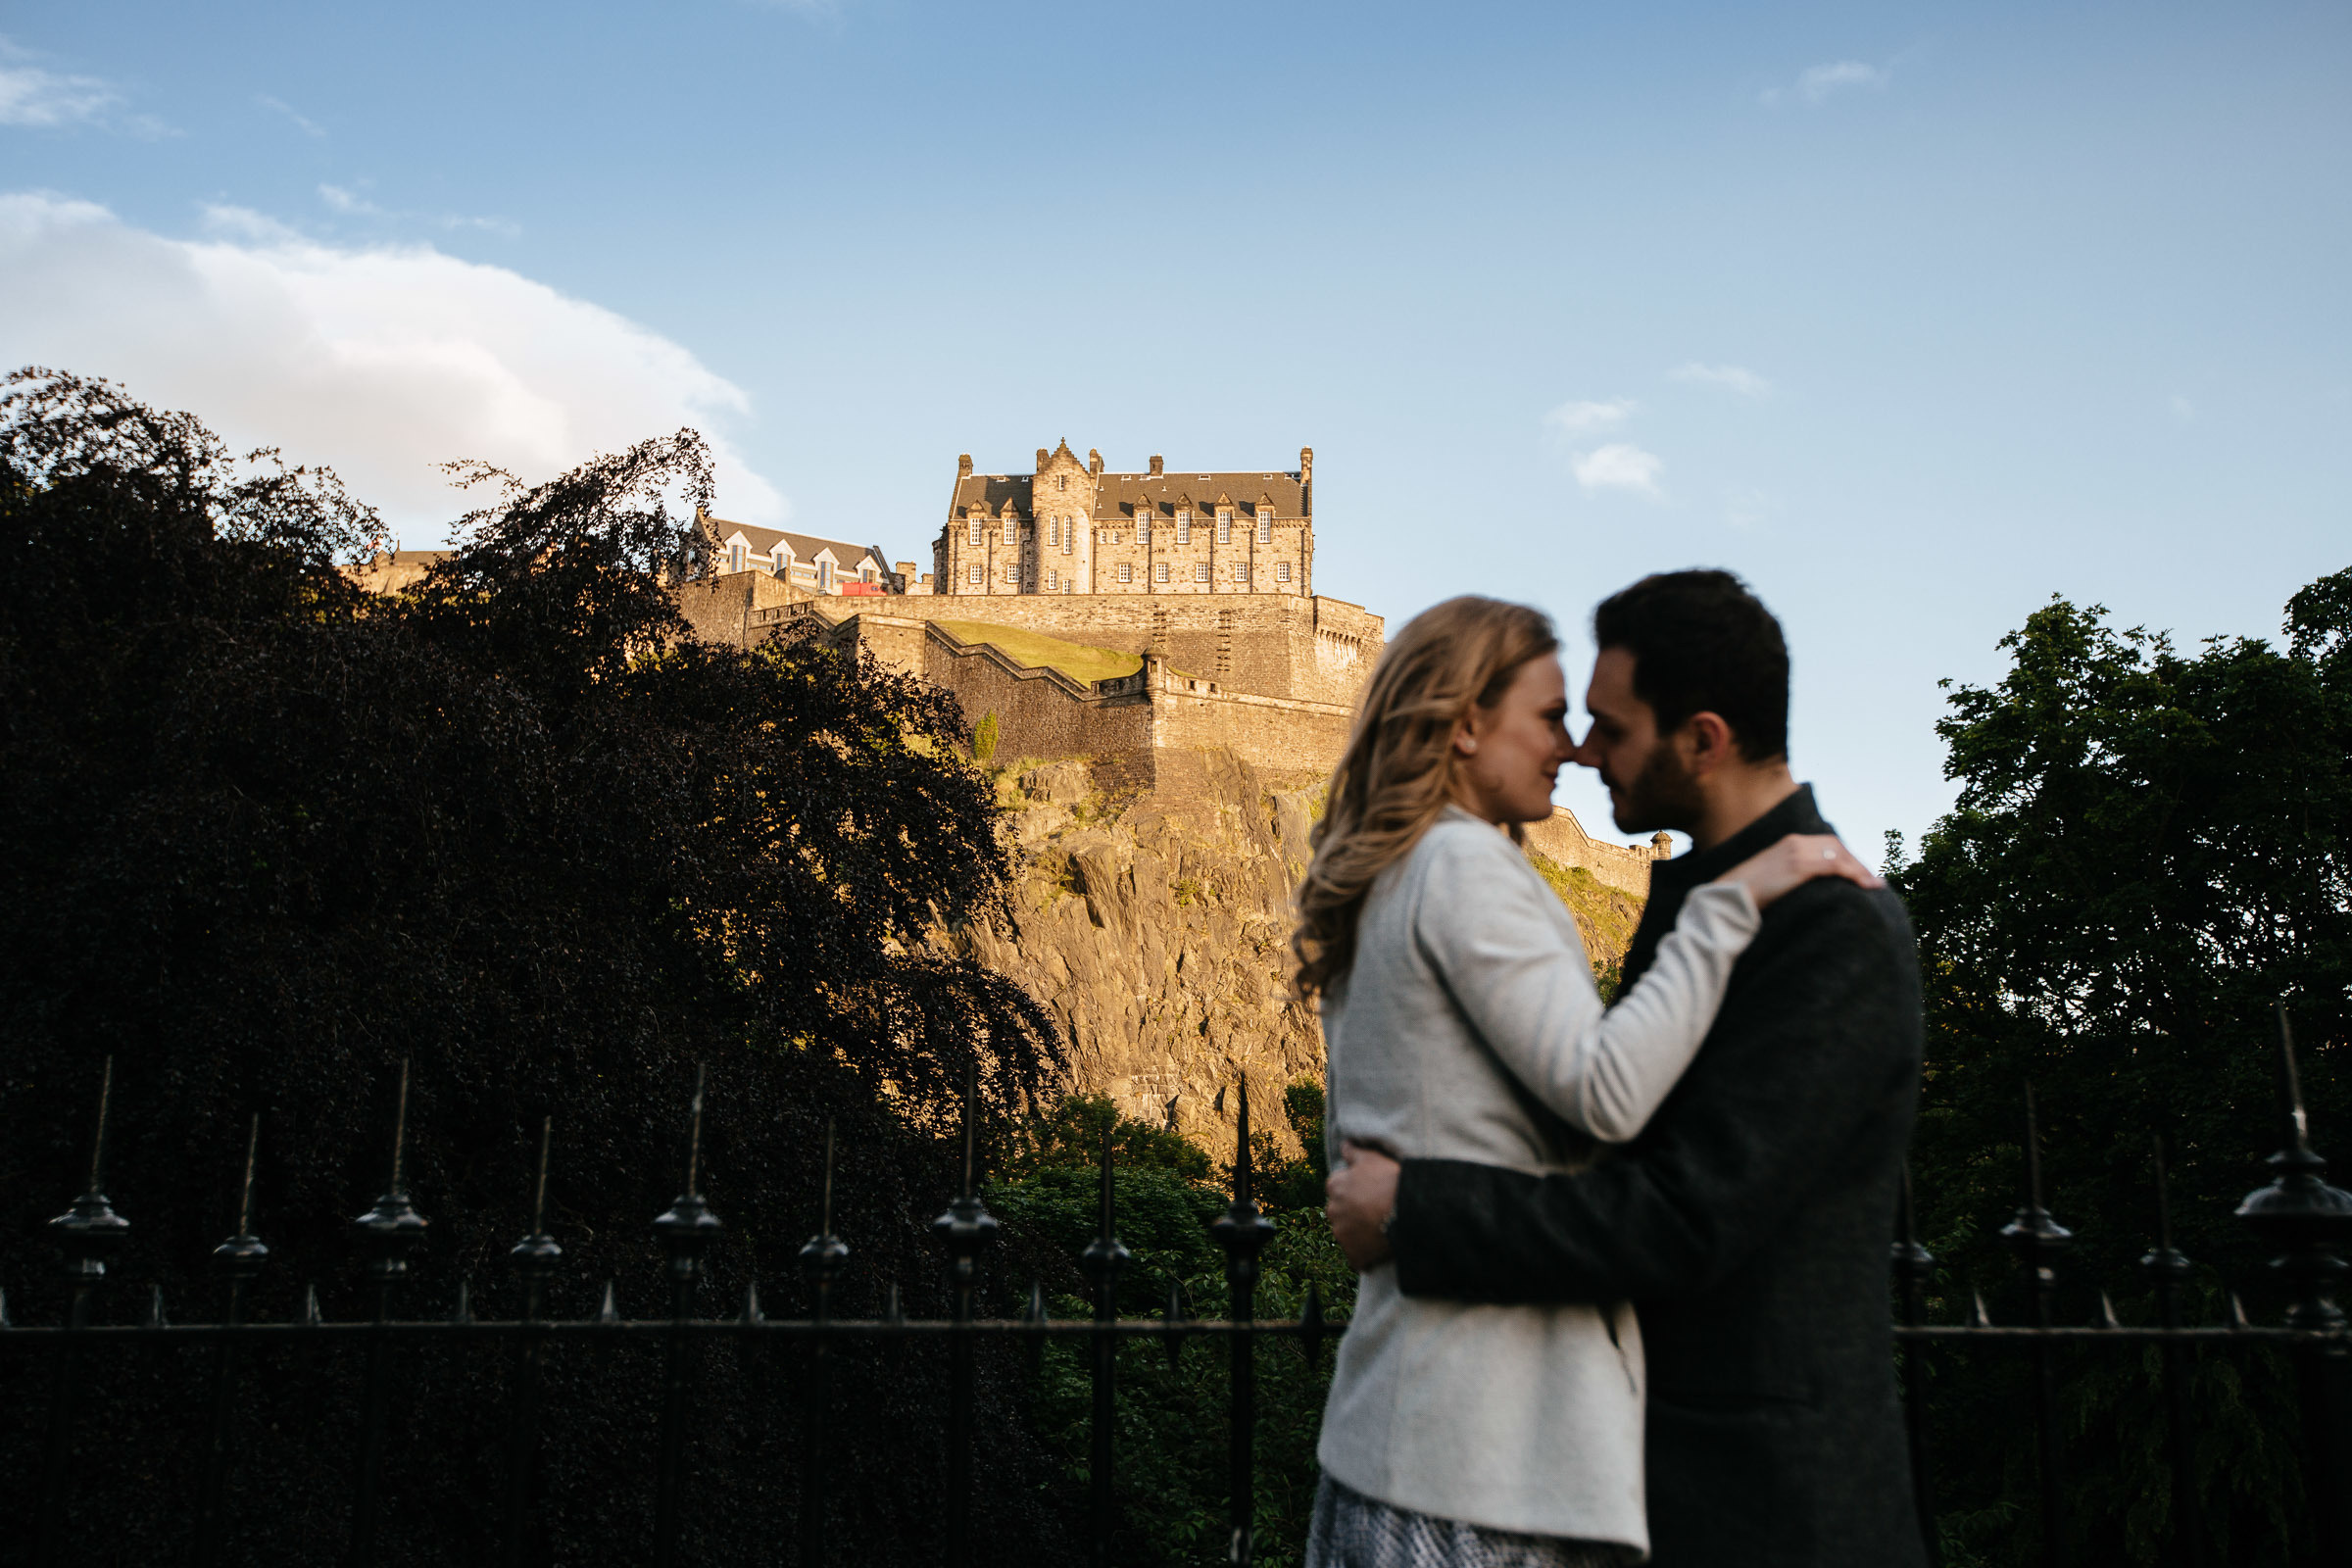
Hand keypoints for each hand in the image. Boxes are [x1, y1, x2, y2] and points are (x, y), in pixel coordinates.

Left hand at [1325, 1140, 1400, 1271]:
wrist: (1407, 1212)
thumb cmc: (1389, 1181)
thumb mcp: (1372, 1158)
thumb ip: (1353, 1151)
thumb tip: (1343, 1144)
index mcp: (1334, 1186)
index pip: (1336, 1188)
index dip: (1353, 1190)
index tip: (1368, 1192)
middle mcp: (1332, 1211)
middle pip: (1339, 1211)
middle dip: (1351, 1212)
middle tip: (1374, 1211)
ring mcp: (1341, 1234)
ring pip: (1346, 1233)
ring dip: (1357, 1232)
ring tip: (1379, 1229)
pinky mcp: (1353, 1255)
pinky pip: (1356, 1256)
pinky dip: (1364, 1254)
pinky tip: (1379, 1248)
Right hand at [1718, 832, 1881, 909]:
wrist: (1729, 897)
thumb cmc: (1745, 894)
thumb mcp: (1769, 879)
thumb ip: (1787, 877)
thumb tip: (1800, 890)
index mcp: (1787, 843)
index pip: (1825, 843)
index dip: (1845, 856)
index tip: (1857, 872)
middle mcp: (1794, 843)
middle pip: (1836, 845)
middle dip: (1856, 861)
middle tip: (1870, 880)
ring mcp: (1797, 852)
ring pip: (1840, 854)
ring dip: (1860, 869)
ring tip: (1874, 885)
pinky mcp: (1799, 866)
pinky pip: (1836, 865)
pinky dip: (1855, 873)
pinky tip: (1866, 885)